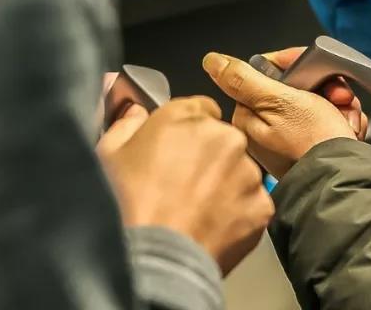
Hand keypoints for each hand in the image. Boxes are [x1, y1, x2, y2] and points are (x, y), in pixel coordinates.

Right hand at [97, 97, 272, 275]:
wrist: (153, 261)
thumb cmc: (125, 206)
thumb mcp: (108, 156)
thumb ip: (127, 125)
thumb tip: (137, 112)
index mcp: (187, 117)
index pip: (199, 109)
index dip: (187, 132)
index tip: (177, 152)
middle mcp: (225, 137)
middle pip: (223, 140)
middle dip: (208, 158)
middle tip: (183, 187)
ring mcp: (248, 171)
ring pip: (240, 171)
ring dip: (225, 185)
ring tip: (196, 212)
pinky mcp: (261, 204)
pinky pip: (251, 203)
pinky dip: (237, 213)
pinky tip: (212, 227)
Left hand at [203, 50, 359, 178]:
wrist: (345, 176)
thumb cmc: (314, 141)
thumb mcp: (280, 101)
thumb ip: (246, 79)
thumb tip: (212, 61)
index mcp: (250, 115)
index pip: (271, 72)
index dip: (297, 65)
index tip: (316, 69)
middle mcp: (265, 128)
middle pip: (297, 85)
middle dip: (324, 87)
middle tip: (337, 96)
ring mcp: (287, 137)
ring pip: (316, 99)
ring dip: (337, 103)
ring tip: (345, 114)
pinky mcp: (308, 146)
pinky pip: (326, 118)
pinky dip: (341, 118)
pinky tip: (346, 126)